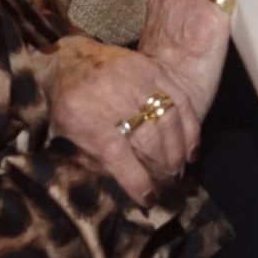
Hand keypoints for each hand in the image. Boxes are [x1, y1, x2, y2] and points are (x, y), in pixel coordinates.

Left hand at [45, 37, 192, 201]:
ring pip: (168, 120)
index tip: (149, 198)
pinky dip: (190, 127)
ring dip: (177, 151)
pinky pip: (180, 100)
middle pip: (148, 138)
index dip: (136, 179)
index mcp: (87, 117)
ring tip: (178, 171)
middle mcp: (114, 97)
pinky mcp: (153, 69)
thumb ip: (92, 160)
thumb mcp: (67, 135)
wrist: (70, 59)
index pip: (117, 154)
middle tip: (168, 185)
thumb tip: (125, 186)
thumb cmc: (68, 105)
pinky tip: (191, 149)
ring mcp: (137, 80)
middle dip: (161, 168)